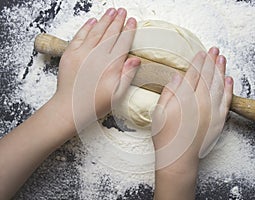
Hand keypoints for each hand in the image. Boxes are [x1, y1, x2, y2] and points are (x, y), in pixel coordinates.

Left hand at [52, 8, 139, 130]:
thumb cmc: (94, 104)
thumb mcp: (118, 95)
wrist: (69, 108)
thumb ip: (127, 75)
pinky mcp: (70, 54)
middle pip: (110, 33)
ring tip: (111, 11)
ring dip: (104, 20)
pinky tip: (92, 21)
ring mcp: (82, 54)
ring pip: (96, 31)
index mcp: (111, 66)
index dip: (128, 30)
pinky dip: (86, 27)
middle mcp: (97, 56)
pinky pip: (79, 36)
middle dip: (118, 20)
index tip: (132, 21)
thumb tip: (136, 60)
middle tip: (123, 11)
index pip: (123, 42)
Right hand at [152, 47, 232, 198]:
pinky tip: (229, 79)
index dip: (197, 63)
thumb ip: (169, 93)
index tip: (200, 53)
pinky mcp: (219, 120)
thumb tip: (178, 77)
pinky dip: (228, 88)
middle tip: (214, 50)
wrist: (179, 158)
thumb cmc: (166, 137)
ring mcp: (212, 111)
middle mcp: (200, 103)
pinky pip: (226, 100)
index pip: (193, 75)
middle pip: (207, 77)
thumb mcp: (159, 113)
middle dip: (210, 61)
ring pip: (218, 85)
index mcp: (184, 100)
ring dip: (220, 70)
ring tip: (221, 58)